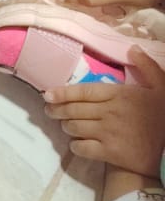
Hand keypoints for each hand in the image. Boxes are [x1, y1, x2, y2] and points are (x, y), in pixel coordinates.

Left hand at [44, 47, 164, 175]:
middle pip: (74, 109)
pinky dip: (75, 146)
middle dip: (57, 110)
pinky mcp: (109, 153)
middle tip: (50, 110)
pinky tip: (77, 143)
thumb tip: (132, 48)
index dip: (62, 93)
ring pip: (74, 127)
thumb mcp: (161, 88)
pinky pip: (82, 148)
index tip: (47, 95)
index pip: (83, 91)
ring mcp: (109, 133)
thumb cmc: (163, 118)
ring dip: (66, 126)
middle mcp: (110, 112)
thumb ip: (146, 67)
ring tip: (65, 125)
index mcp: (119, 94)